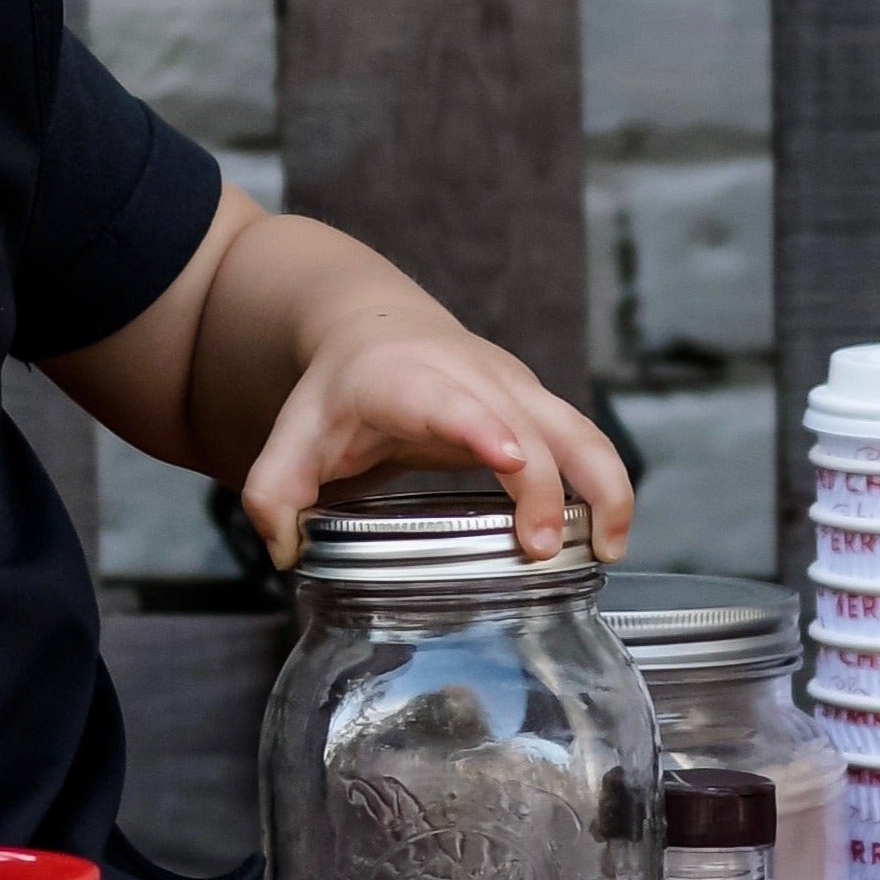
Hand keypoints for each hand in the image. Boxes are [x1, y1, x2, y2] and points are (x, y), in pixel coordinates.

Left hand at [238, 306, 633, 572]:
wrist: (377, 328)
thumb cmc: (340, 391)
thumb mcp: (295, 434)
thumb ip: (272, 491)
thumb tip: (284, 551)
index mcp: (404, 380)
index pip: (447, 401)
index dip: (480, 429)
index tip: (510, 461)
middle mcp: (469, 376)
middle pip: (523, 425)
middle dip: (543, 487)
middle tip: (541, 551)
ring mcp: (512, 386)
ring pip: (574, 427)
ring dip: (601, 485)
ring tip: (607, 551)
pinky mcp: (537, 403)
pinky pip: (584, 442)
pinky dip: (605, 487)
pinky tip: (607, 540)